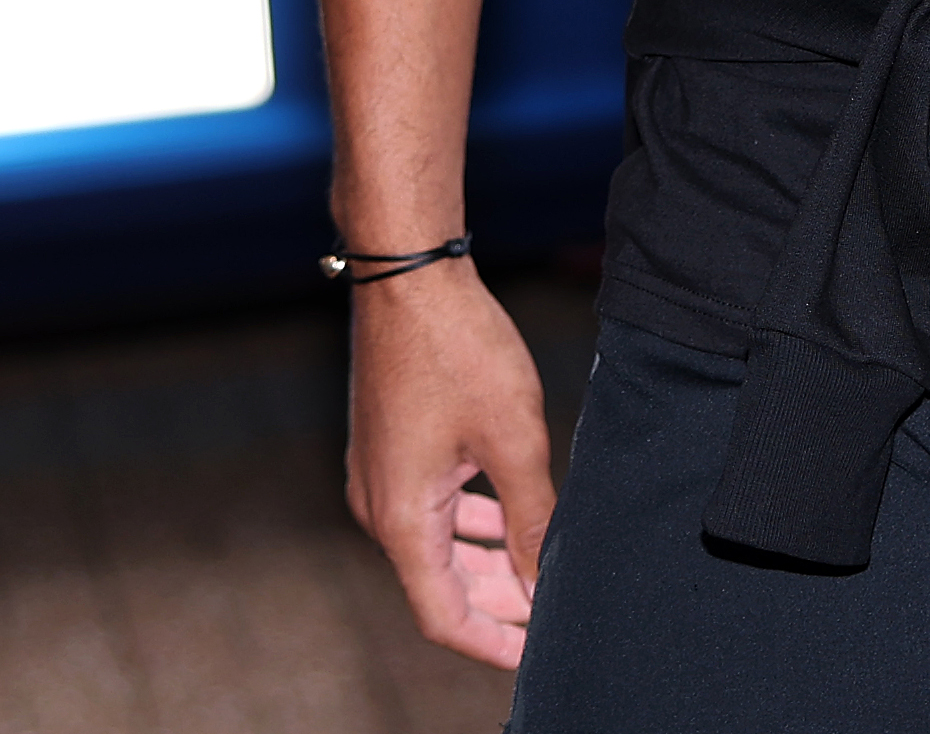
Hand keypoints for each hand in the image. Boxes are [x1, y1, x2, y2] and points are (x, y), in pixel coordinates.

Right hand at [344, 263, 553, 668]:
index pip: (444, 616)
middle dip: (497, 605)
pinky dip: (470, 523)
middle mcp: (380, 508)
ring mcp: (379, 477)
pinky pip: (431, 508)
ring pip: (437, 546)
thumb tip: (544, 584)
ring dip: (486, 562)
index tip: (537, 655)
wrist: (409, 275)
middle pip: (440, 585)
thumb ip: (532, 520)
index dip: (494, 644)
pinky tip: (508, 512)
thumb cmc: (458, 348)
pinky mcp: (389, 449)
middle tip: (550, 612)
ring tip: (538, 567)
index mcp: (404, 519)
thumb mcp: (514, 441)